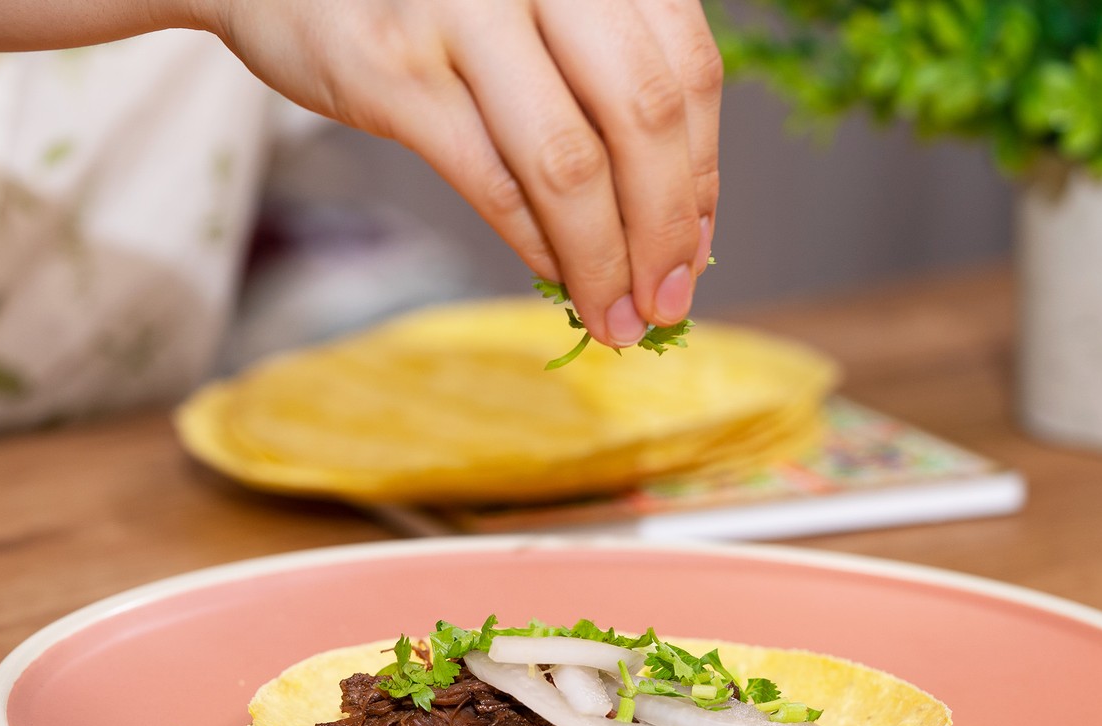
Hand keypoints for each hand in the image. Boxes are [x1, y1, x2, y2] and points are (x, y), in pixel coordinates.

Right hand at [198, 0, 720, 347]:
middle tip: (667, 303)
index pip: (686, 69)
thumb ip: (600, 77)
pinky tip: (560, 282)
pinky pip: (494, 181)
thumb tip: (675, 218)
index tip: (696, 249)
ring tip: (619, 318)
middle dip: (666, 230)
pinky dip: (539, 246)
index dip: (705, 172)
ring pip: (570, 162)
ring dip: (605, 261)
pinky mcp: (396, 71)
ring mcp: (464, 12)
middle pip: (644, 118)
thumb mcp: (533, 2)